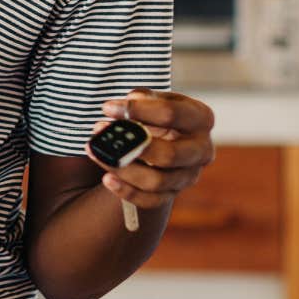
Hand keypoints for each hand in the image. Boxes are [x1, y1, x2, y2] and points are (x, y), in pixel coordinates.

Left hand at [86, 89, 214, 209]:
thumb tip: (128, 103)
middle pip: (169, 155)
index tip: (108, 107)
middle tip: (105, 137)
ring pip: (157, 181)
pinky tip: (107, 179)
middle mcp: (201, 149)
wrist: (165, 135)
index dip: (137, 110)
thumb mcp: (155, 99)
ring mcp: (189, 175)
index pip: (170, 114)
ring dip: (123, 170)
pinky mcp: (174, 192)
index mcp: (200, 118)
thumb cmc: (157, 113)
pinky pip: (151, 200)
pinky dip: (128, 192)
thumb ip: (143, 98)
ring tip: (98, 154)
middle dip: (134, 147)